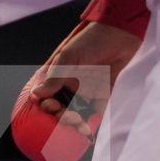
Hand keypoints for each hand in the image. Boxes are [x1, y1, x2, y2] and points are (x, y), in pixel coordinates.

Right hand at [29, 20, 142, 141]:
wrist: (122, 31)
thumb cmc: (92, 38)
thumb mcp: (70, 55)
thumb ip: (56, 76)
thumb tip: (38, 94)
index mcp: (60, 76)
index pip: (48, 98)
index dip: (49, 107)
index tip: (53, 108)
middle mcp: (73, 84)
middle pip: (64, 107)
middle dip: (65, 117)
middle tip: (72, 119)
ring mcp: (89, 88)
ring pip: (81, 111)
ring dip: (80, 122)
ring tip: (83, 129)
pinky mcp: (106, 89)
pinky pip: (101, 107)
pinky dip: (98, 118)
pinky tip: (96, 126)